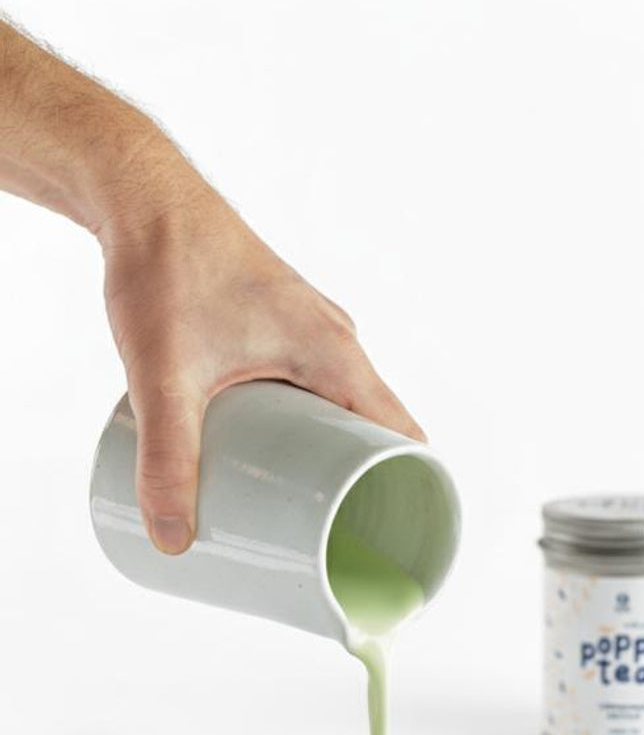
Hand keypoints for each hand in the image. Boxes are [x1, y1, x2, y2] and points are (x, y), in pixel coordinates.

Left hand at [100, 171, 424, 553]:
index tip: (394, 536)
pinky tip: (273, 457)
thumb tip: (171, 538)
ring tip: (304, 513)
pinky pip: (312, 389)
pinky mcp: (278, 327)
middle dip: (362, 487)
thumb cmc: (166, 268)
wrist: (141, 195)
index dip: (409, 488)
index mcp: (335, 354)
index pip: (400, 434)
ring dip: (331, 457)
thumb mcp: (166, 377)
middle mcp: (334, 341)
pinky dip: (307, 429)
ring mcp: (308, 332)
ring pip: (339, 409)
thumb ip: (167, 458)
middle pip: (372, 429)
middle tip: (336, 539)